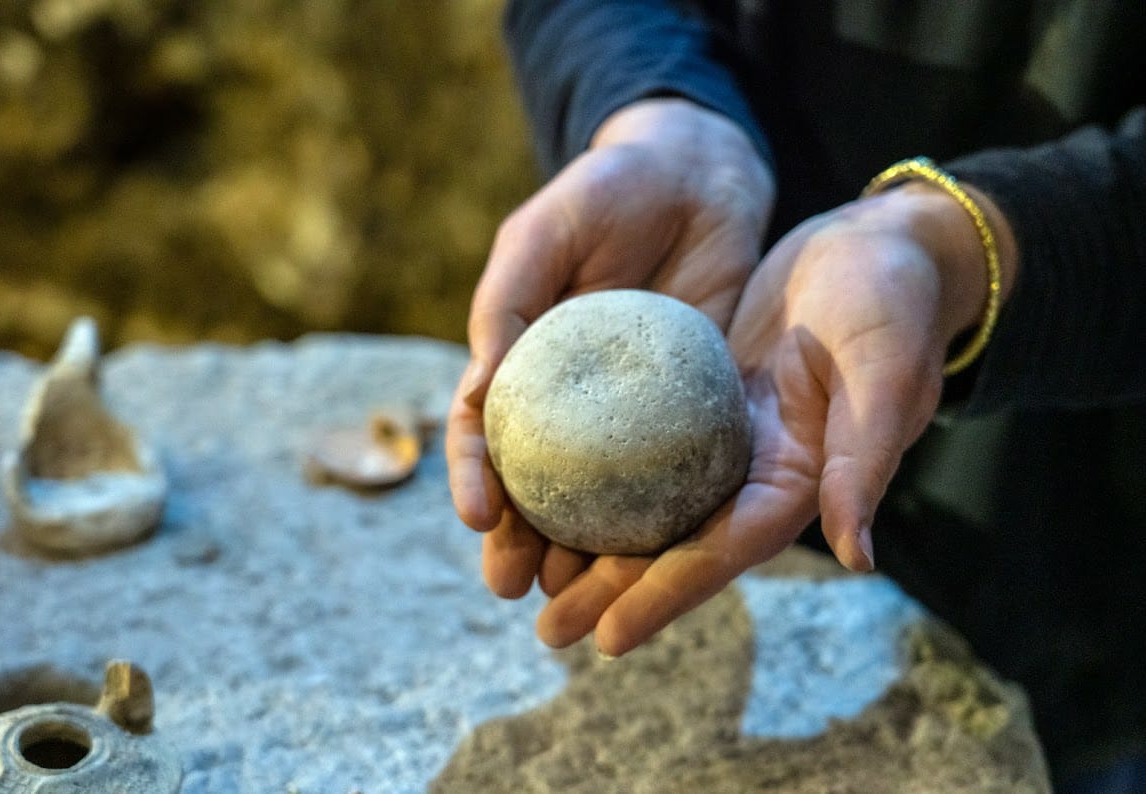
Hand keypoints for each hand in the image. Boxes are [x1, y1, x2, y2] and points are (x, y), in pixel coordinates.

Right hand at [445, 97, 774, 596]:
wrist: (696, 170)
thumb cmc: (606, 188)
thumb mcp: (542, 236)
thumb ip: (507, 307)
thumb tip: (477, 395)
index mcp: (521, 358)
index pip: (485, 430)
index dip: (474, 476)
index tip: (478, 519)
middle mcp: (568, 393)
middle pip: (535, 478)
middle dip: (517, 536)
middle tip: (512, 585)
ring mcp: (628, 405)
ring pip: (597, 489)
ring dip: (579, 544)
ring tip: (571, 594)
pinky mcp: (687, 404)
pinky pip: (669, 466)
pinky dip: (655, 513)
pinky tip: (656, 554)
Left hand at [533, 182, 1017, 656]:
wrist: (878, 247)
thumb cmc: (893, 304)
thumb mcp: (884, 373)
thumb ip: (863, 460)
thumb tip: (855, 556)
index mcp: (799, 481)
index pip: (723, 551)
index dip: (666, 594)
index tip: (606, 639)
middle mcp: (754, 472)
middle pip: (674, 543)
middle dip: (613, 590)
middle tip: (548, 630)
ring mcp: (721, 438)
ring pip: (648, 504)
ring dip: (594, 544)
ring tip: (529, 579)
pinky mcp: (697, 398)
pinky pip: (638, 446)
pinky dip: (596, 473)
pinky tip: (543, 485)